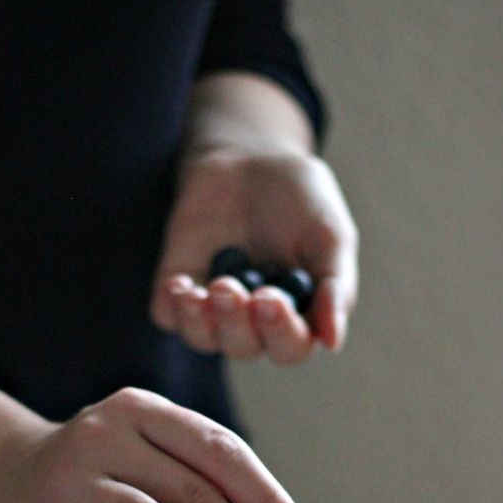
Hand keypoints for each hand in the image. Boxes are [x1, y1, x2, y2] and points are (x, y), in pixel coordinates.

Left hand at [151, 147, 358, 364]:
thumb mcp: (331, 234)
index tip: (269, 298)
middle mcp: (254, 321)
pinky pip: (167, 315)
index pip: (290, 346)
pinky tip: (179, 284)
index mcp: (297, 315)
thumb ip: (335, 286)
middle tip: (231, 287)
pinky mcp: (178, 284)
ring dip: (200, 321)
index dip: (279, 332)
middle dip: (235, 323)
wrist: (251, 156)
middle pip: (244, 346)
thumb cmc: (301, 197)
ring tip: (202, 289)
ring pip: (203, 338)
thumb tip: (332, 342)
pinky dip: (171, 308)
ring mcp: (212, 306)